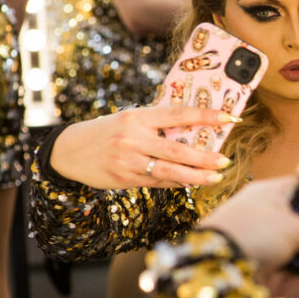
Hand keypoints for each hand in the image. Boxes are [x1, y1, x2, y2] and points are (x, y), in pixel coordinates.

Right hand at [50, 107, 234, 188]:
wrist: (68, 151)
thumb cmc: (106, 131)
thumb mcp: (128, 119)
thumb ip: (157, 123)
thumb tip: (194, 129)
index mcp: (137, 117)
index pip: (178, 114)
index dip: (206, 116)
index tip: (230, 117)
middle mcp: (133, 138)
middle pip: (177, 150)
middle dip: (205, 158)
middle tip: (225, 160)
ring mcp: (128, 160)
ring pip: (169, 171)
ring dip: (196, 176)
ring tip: (215, 177)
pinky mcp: (124, 178)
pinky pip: (157, 182)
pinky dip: (177, 182)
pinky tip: (191, 182)